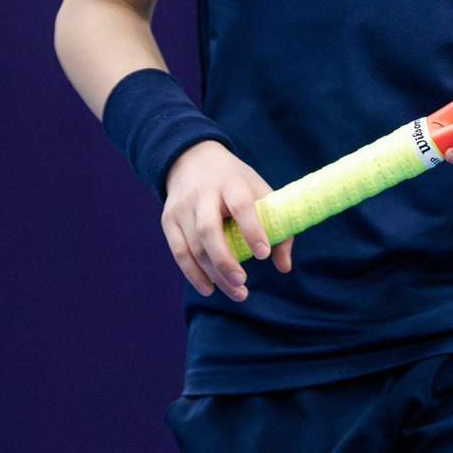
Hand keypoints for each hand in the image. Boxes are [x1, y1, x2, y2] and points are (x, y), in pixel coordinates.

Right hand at [162, 141, 293, 301]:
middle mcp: (202, 193)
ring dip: (214, 274)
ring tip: (236, 292)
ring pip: (193, 246)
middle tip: (242, 282)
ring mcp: (182, 207)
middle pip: (208, 230)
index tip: (263, 254)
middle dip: (225, 260)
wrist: (193, 160)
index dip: (252, 230)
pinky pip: (179, 252)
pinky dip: (193, 274)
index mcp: (230, 182)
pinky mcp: (169, 220)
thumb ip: (276, 227)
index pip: (241, 206)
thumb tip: (283, 266)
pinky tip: (209, 288)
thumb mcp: (259, 192)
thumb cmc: (236, 183)